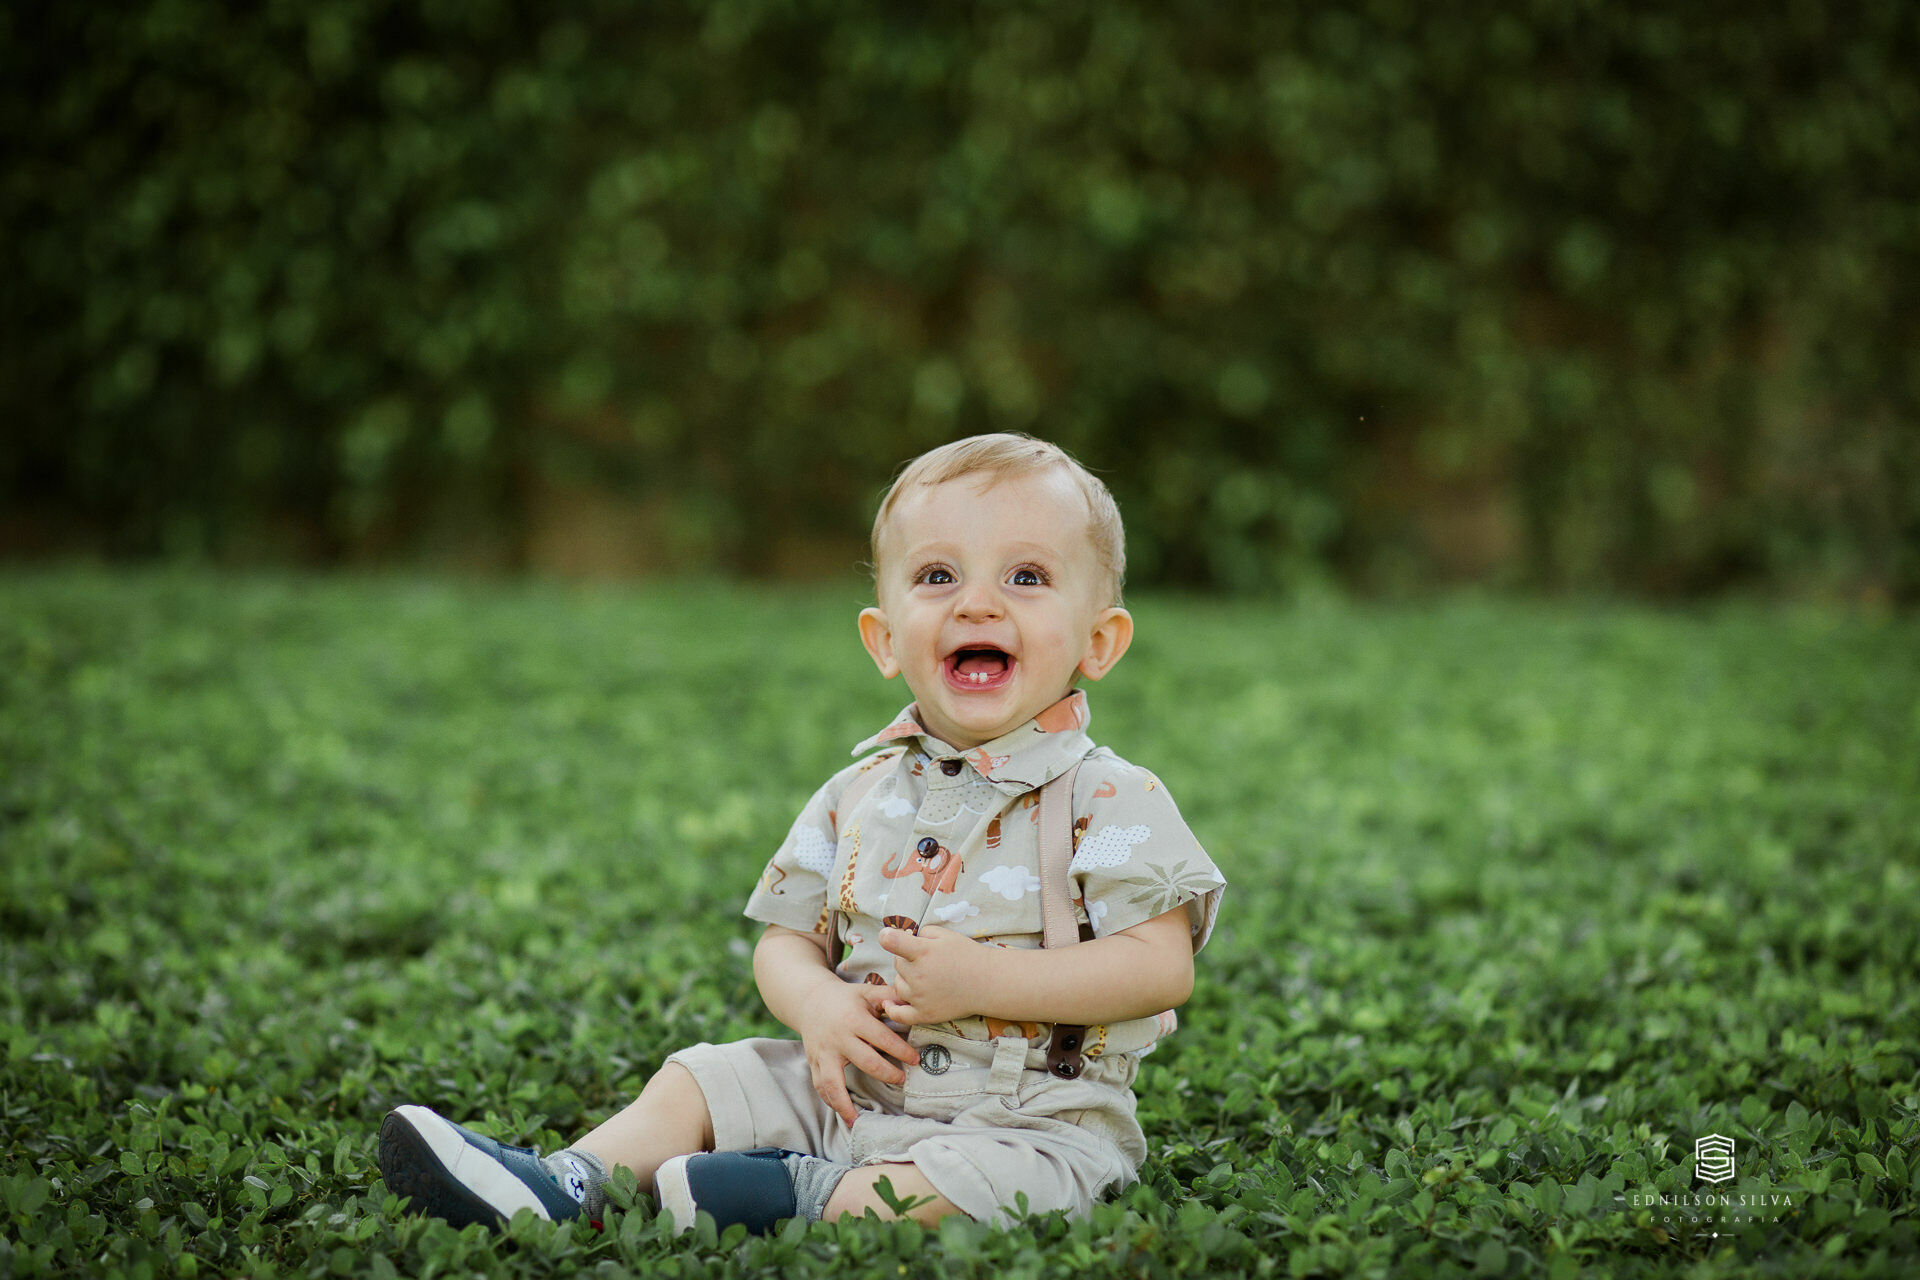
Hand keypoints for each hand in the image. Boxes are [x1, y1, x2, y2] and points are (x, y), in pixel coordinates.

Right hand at [794, 979, 918, 1126]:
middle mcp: (838, 1038)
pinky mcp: (814, 1063)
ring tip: (859, 1119)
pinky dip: (831, 1102)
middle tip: (902, 1080)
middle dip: (887, 1074)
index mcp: (854, 1019)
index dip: (901, 1051)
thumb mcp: (867, 992)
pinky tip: (844, 1115)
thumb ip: (890, 996)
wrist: (810, 1001)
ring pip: (833, 1082)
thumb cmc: (846, 998)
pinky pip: (821, 1087)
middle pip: (865, 1062)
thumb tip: (913, 1003)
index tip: (916, 1060)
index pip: (882, 1038)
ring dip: (847, 1103)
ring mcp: (824, 1053)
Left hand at [877, 924, 985, 1025]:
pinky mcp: (925, 1014)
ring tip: (926, 978)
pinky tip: (888, 1004)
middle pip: (897, 964)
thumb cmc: (968, 955)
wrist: (988, 982)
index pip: (892, 942)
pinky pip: (899, 1014)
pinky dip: (891, 1009)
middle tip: (927, 961)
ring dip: (905, 980)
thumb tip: (904, 938)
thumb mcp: (946, 935)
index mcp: (923, 952)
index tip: (886, 936)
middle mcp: (918, 975)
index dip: (887, 937)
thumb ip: (922, 932)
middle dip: (907, 959)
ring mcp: (920, 997)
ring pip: (898, 985)